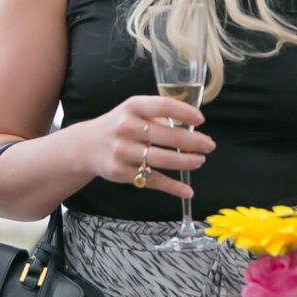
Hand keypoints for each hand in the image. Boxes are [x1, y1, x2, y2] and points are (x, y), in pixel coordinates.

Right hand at [77, 95, 213, 199]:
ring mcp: (122, 151)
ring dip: (186, 162)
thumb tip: (191, 126)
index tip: (201, 120)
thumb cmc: (120, 125)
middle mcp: (126, 127)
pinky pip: (152, 180)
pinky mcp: (120, 172)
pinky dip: (172, 187)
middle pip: (167, 135)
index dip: (184, 112)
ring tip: (199, 160)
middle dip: (193, 142)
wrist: (86, 146)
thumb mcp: (134, 111)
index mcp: (133, 107)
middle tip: (209, 145)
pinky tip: (187, 191)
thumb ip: (159, 114)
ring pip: (162, 159)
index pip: (163, 106)